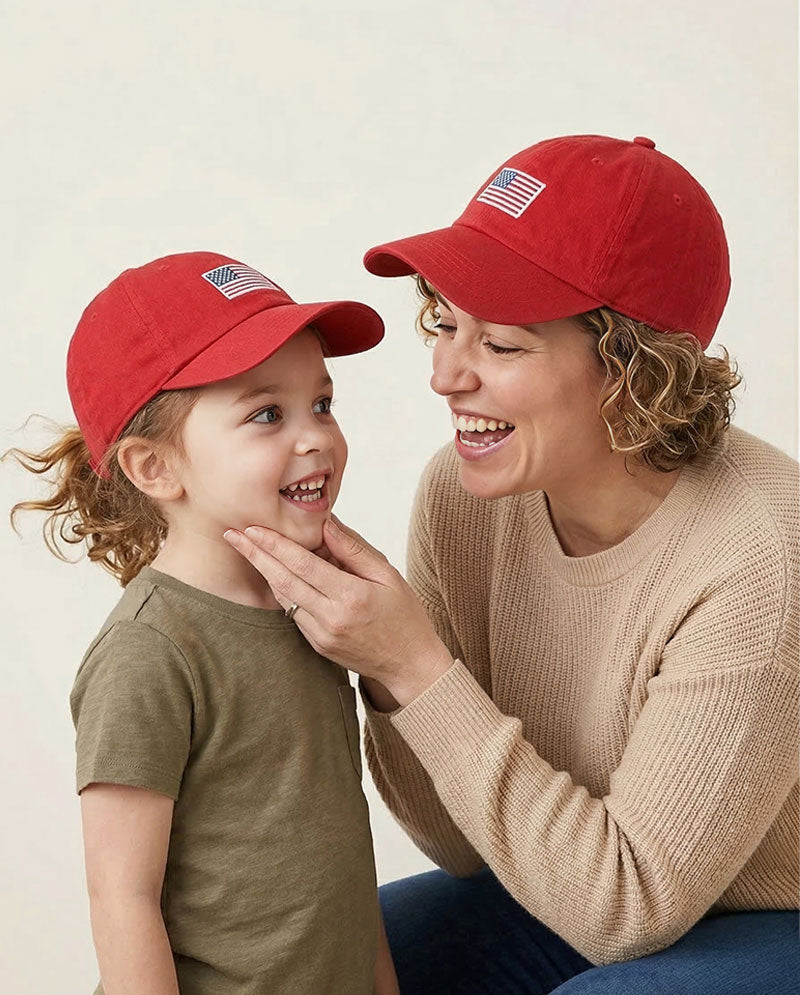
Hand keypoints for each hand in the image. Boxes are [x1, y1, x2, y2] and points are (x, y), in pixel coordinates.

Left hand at [222, 516, 453, 706]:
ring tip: (248, 549)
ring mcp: (321, 635)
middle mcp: (331, 618)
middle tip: (233, 534)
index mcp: (351, 597)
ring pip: (284, 598)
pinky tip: (274, 574)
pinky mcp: (317, 645)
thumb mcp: (388, 575)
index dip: (275, 545)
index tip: (253, 528)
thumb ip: (354, 549)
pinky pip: (293, 613)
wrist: (410, 664)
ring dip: (264, 572)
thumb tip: (327, 523)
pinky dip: (283, 591)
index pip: (303, 565)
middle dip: (256, 555)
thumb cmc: (405, 616)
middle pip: (283, 581)